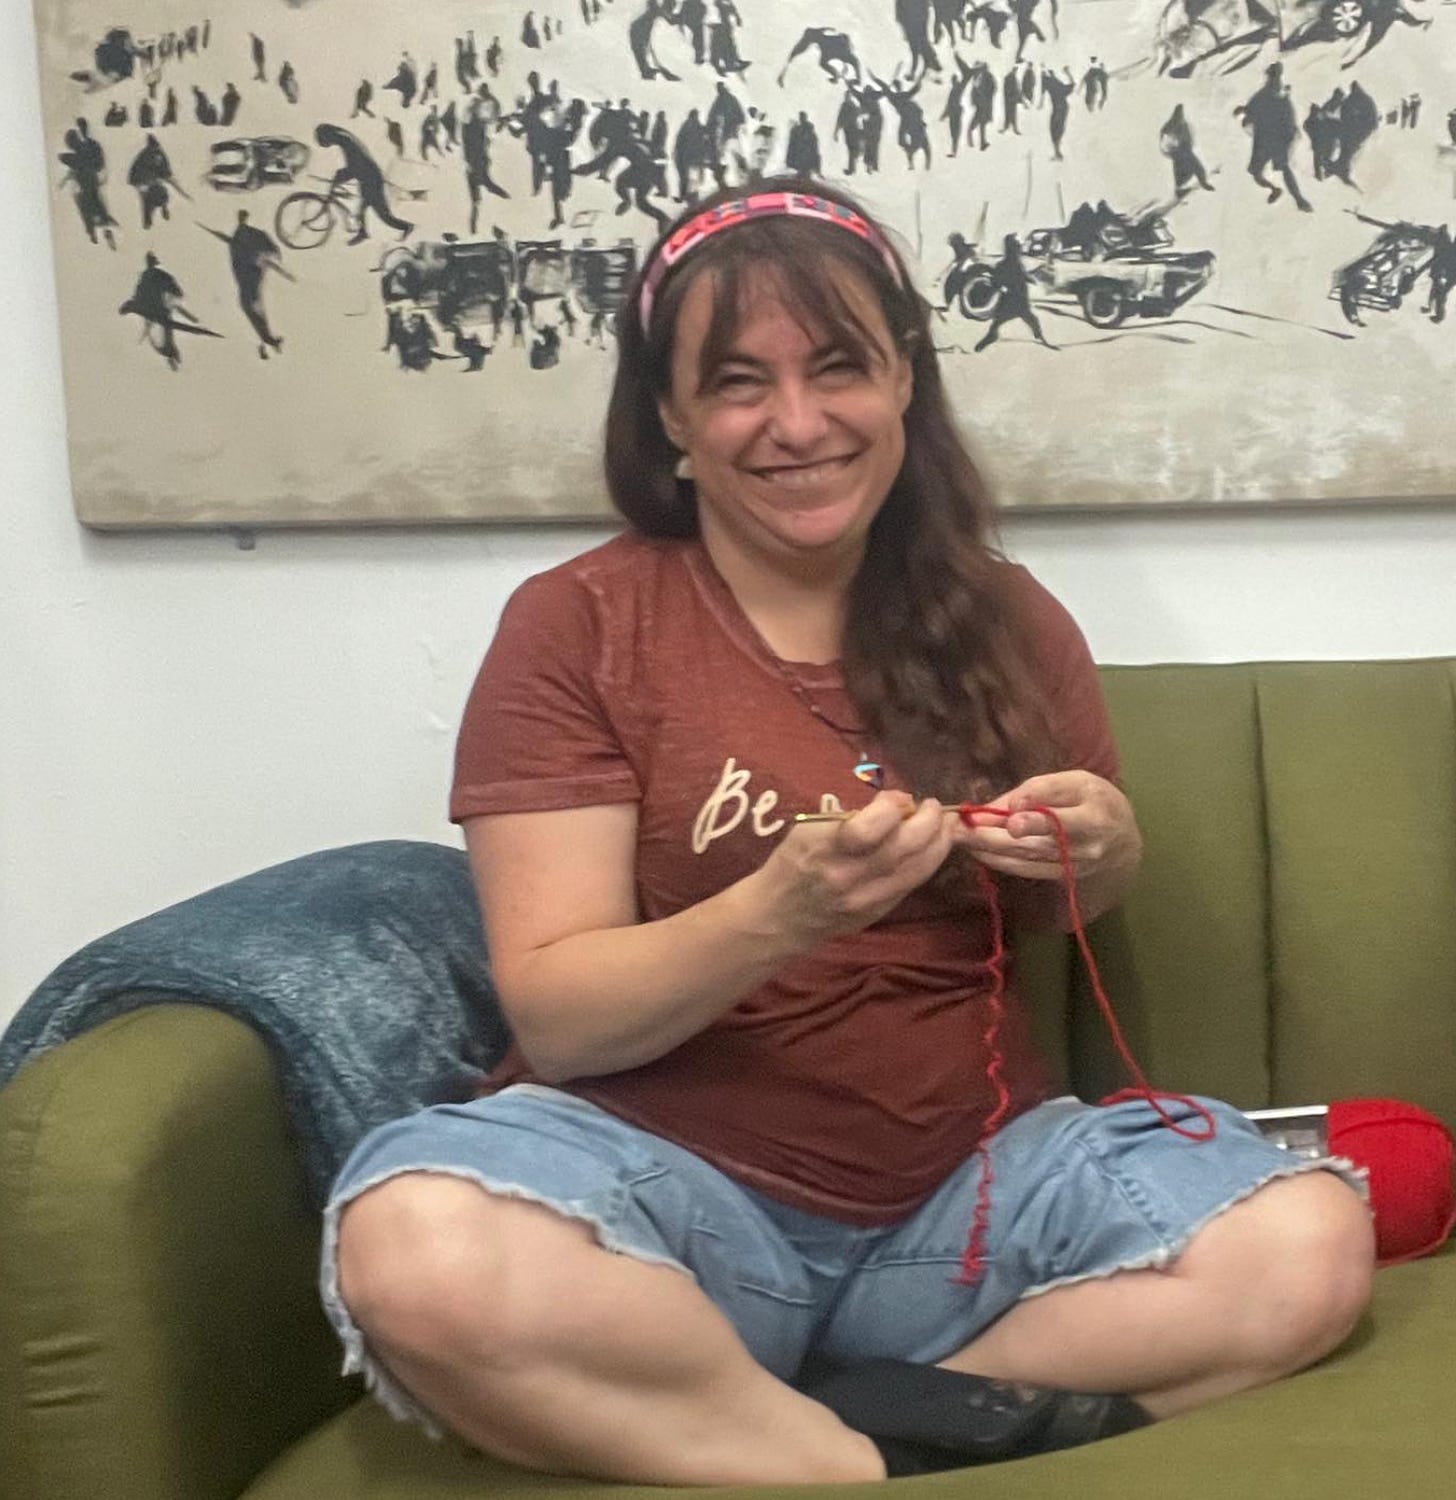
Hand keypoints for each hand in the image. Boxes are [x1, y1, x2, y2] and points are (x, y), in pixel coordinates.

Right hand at [760, 790, 958, 943]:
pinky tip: (932, 847)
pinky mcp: (878, 912)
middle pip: (902, 850)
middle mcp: (848, 878)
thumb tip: (899, 802)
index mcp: (824, 850)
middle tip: (933, 806)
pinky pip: (912, 884)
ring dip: (939, 843)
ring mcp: (867, 900)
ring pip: (917, 870)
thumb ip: (852, 816)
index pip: (867, 829)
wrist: (778, 917)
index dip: (890, 808)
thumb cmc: (792, 863)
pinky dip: (927, 862)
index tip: (896, 798)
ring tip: (944, 825)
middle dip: (928, 822)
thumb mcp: (808, 829)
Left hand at [954, 770, 1140, 887]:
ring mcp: (1071, 867)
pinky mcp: (1060, 878)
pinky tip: (977, 850)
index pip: (1060, 820)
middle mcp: (1084, 847)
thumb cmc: (1094, 800)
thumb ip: (1041, 789)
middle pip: (1034, 843)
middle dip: (992, 836)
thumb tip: (1005, 805)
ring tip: (959, 837)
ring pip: (1025, 859)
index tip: (1007, 817)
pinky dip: (999, 861)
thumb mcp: (1075, 782)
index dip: (1034, 819)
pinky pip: (1025, 871)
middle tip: (959, 828)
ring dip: (987, 849)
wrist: (1122, 841)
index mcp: (1093, 816)